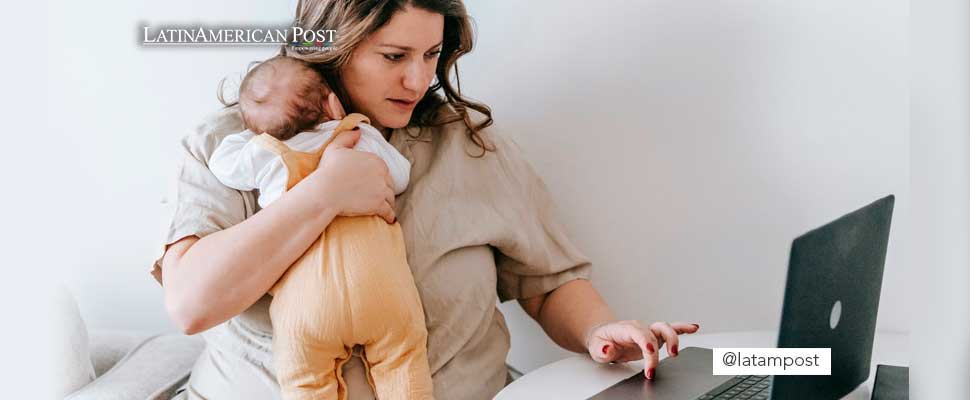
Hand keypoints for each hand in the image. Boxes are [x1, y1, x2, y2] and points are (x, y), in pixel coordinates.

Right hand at [307, 130, 396, 222]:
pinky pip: (389, 212)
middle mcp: (382, 174)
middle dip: (385, 191)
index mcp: (375, 160)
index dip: (380, 178)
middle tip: (380, 197)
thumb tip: (358, 130)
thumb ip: (348, 137)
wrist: (325, 191)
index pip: (383, 171)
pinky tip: (390, 219)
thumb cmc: (328, 170)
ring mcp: (381, 190)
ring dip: (388, 203)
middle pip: (389, 184)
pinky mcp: (379, 205)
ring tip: (385, 208)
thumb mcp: (335, 148)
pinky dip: (390, 216)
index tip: (375, 184)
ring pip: (390, 198)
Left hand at [585, 320, 699, 379]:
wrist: (604, 337)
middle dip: (661, 346)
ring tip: (676, 352)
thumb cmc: (601, 341)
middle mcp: (640, 328)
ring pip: (665, 329)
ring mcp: (648, 332)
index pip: (639, 333)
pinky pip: (671, 330)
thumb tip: (608, 348)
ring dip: (674, 338)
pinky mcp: (655, 338)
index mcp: (626, 329)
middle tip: (660, 363)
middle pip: (655, 331)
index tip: (650, 352)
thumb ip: (602, 349)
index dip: (646, 342)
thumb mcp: (596, 347)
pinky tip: (694, 328)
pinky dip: (683, 329)